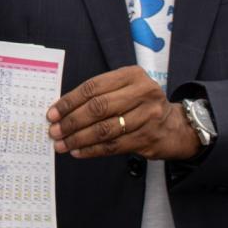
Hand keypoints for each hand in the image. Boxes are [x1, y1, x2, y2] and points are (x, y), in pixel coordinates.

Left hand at [48, 66, 199, 160]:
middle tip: (54, 131)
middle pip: (98, 108)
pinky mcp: (148, 138)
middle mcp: (143, 92)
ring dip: (79, 139)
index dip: (69, 101)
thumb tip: (61, 110)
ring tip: (62, 144)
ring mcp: (147, 116)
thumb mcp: (126, 89)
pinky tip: (79, 152)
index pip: (93, 87)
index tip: (52, 113)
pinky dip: (92, 150)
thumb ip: (99, 95)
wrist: (174, 126)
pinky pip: (113, 146)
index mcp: (132, 75)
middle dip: (72, 121)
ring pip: (105, 129)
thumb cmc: (140, 104)